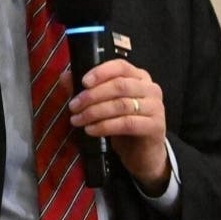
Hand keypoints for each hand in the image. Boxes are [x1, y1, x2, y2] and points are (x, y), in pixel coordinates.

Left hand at [66, 59, 169, 194]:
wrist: (144, 153)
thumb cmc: (123, 125)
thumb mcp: (105, 105)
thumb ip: (87, 90)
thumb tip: (65, 77)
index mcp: (139, 77)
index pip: (120, 66)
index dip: (101, 72)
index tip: (83, 82)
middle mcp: (151, 88)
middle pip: (119, 85)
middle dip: (92, 96)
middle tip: (73, 106)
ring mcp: (155, 107)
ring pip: (121, 105)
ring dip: (95, 112)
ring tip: (78, 120)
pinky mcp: (155, 126)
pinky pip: (126, 123)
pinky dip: (105, 126)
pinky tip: (91, 130)